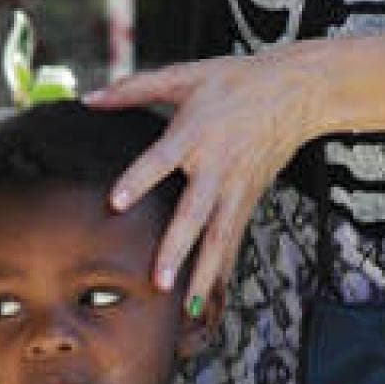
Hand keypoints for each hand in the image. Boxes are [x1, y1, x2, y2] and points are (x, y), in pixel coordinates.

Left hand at [87, 33, 384, 306]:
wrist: (296, 91)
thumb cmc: (236, 79)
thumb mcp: (185, 75)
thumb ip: (134, 88)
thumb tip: (88, 99)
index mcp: (196, 132)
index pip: (161, 160)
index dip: (138, 180)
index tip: (115, 203)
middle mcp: (217, 166)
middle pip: (195, 214)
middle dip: (177, 249)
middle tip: (159, 281)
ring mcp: (236, 189)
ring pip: (219, 239)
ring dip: (204, 275)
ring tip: (187, 308)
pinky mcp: (249, 201)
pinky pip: (233, 242)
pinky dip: (222, 272)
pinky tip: (211, 300)